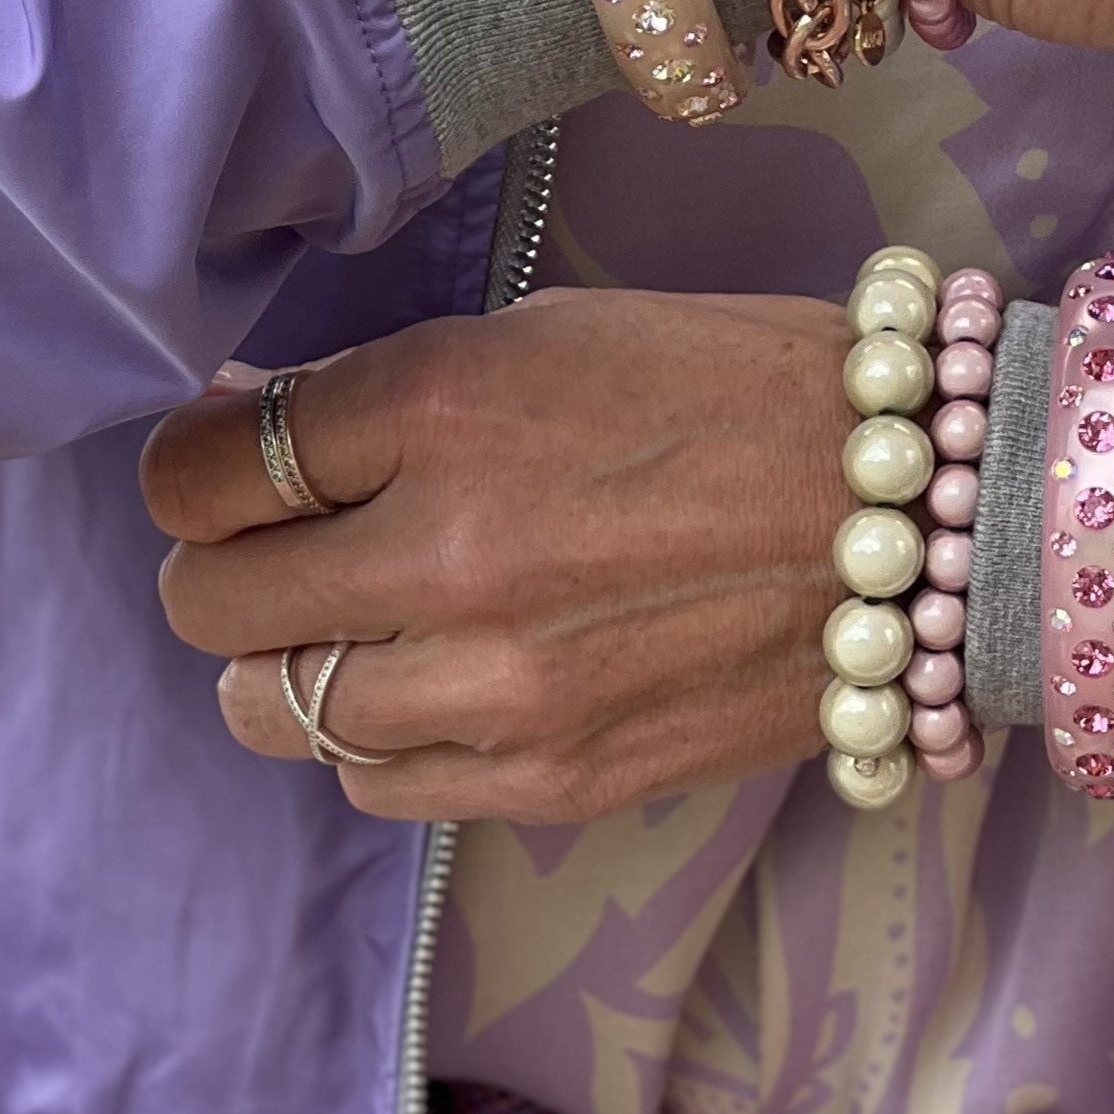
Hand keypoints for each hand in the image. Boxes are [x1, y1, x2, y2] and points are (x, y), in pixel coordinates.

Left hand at [140, 292, 850, 820]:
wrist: (920, 510)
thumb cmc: (743, 384)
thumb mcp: (558, 331)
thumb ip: (396, 389)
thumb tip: (248, 423)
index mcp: (449, 402)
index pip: (206, 468)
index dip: (194, 463)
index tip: (223, 458)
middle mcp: (450, 550)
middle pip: (211, 601)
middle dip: (227, 562)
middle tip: (287, 537)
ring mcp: (498, 684)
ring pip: (274, 710)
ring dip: (299, 657)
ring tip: (372, 612)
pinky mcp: (549, 778)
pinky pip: (376, 781)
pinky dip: (383, 729)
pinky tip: (451, 672)